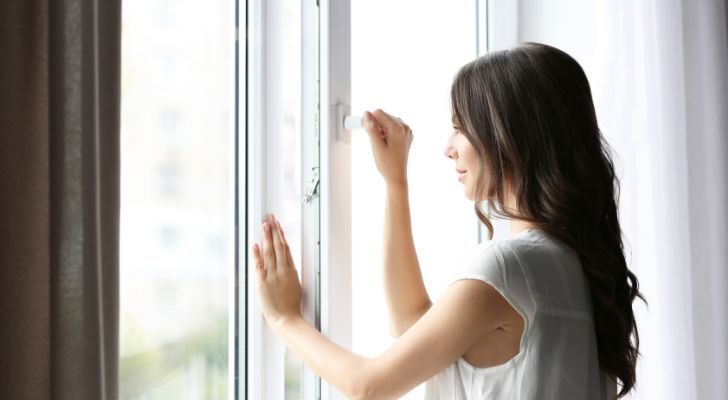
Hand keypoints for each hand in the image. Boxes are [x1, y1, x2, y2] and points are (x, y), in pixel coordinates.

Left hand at [252, 214, 302, 329]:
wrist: (287, 319)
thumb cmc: (291, 306)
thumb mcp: (295, 286)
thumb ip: (289, 273)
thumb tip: (286, 264)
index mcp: (291, 271)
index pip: (286, 248)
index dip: (281, 235)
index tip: (278, 225)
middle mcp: (282, 271)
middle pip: (278, 246)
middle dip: (274, 230)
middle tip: (271, 218)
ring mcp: (273, 276)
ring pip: (270, 252)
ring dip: (267, 237)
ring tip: (265, 224)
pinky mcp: (263, 283)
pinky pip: (259, 265)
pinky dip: (257, 254)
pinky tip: (256, 244)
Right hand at [363, 109, 413, 185]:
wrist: (396, 176)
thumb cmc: (387, 164)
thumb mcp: (376, 145)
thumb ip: (371, 128)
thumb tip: (366, 114)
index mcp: (398, 128)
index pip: (379, 113)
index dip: (369, 120)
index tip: (366, 130)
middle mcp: (405, 127)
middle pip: (384, 116)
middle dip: (376, 124)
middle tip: (373, 139)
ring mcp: (407, 131)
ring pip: (388, 121)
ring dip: (381, 128)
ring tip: (380, 142)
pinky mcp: (406, 135)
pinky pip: (394, 127)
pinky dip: (387, 131)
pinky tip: (385, 142)